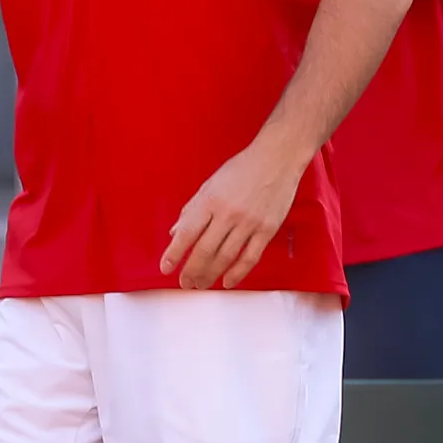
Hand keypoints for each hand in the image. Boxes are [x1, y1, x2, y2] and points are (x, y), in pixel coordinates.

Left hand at [161, 139, 304, 288]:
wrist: (277, 158)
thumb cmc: (242, 169)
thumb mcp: (210, 184)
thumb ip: (192, 210)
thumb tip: (175, 232)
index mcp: (210, 200)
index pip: (187, 232)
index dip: (174, 253)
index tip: (166, 268)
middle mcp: (228, 213)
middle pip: (205, 250)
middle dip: (192, 270)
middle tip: (185, 282)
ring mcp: (249, 222)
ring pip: (225, 257)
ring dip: (211, 275)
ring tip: (201, 284)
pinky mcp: (267, 229)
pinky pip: (250, 257)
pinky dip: (238, 273)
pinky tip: (228, 282)